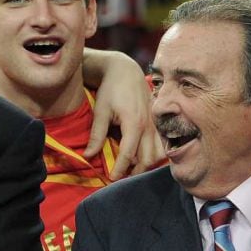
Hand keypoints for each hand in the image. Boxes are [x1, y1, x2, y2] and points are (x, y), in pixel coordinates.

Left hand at [84, 58, 162, 178]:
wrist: (126, 71)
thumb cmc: (111, 90)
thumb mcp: (100, 112)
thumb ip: (96, 135)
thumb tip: (87, 156)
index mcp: (134, 123)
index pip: (128, 154)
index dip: (120, 169)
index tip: (112, 179)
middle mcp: (149, 125)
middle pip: (147, 158)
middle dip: (135, 171)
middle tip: (121, 177)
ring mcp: (157, 124)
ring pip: (158, 154)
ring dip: (146, 164)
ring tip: (131, 168)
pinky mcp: (159, 122)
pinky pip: (162, 145)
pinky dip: (155, 154)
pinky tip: (142, 157)